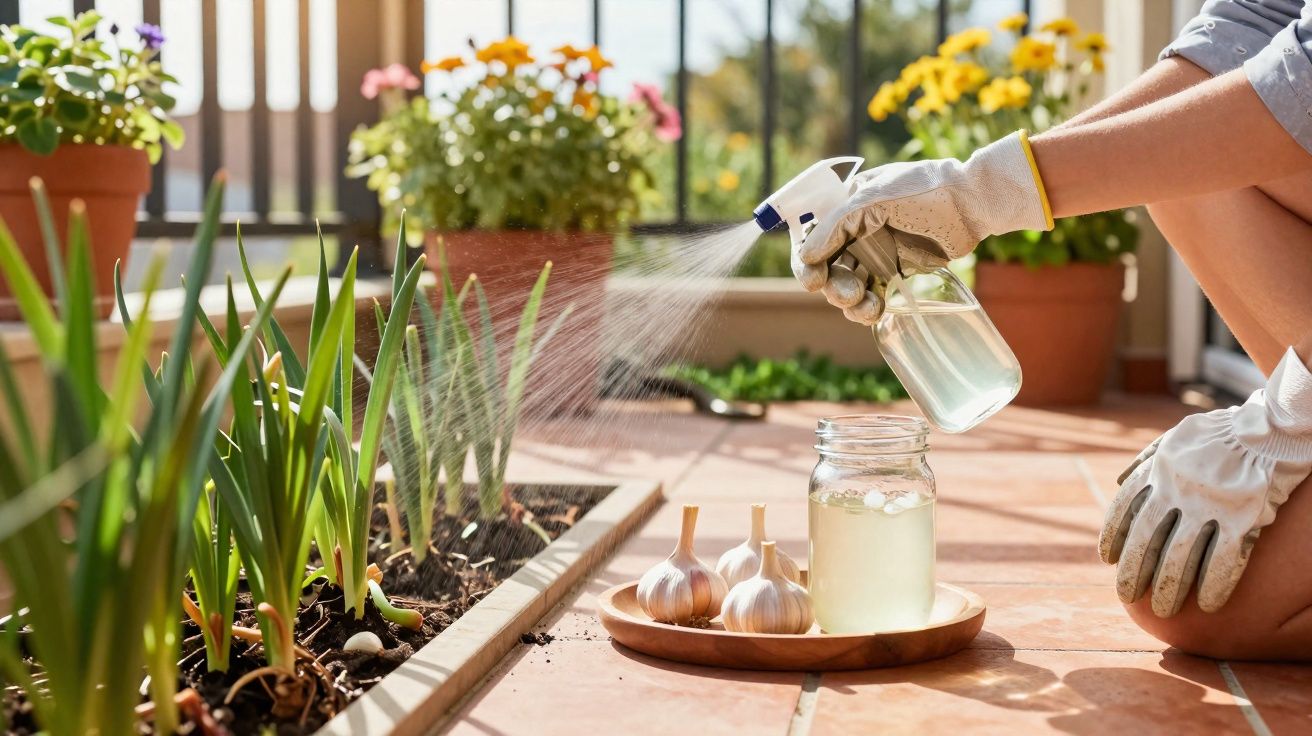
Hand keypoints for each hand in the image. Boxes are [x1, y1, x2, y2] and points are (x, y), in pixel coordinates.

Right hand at [793, 130, 1051, 325]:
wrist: (971, 203)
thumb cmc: (921, 190)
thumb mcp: (872, 200)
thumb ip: (836, 226)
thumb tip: (805, 257)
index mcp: (845, 208)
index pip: (812, 238)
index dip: (808, 262)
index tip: (814, 281)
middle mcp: (856, 231)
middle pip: (829, 268)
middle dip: (833, 286)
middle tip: (848, 295)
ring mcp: (877, 252)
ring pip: (849, 285)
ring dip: (850, 302)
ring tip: (866, 307)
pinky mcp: (897, 271)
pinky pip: (873, 294)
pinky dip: (869, 307)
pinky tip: (875, 311)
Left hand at [1099, 348, 1311, 616]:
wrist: (1270, 425)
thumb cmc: (1220, 433)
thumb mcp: (1173, 437)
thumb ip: (1145, 460)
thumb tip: (1117, 482)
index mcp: (1158, 469)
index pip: (1124, 509)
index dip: (1113, 537)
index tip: (1108, 559)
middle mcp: (1177, 488)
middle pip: (1146, 539)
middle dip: (1134, 571)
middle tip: (1126, 595)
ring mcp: (1210, 503)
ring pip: (1180, 556)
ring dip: (1168, 586)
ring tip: (1163, 610)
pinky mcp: (1244, 516)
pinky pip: (1224, 559)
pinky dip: (1214, 584)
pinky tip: (1208, 604)